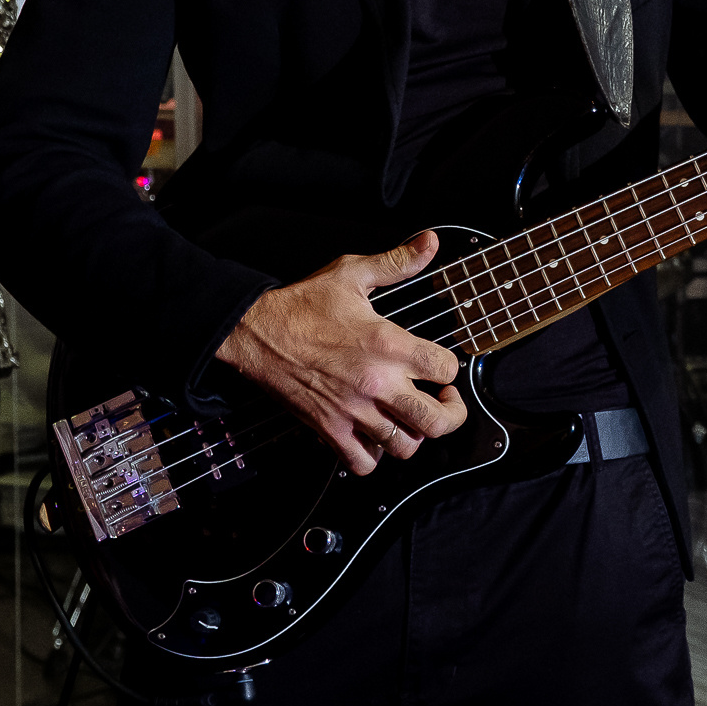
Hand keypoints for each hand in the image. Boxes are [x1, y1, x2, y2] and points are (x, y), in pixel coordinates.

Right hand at [214, 230, 468, 475]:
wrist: (255, 332)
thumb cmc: (302, 305)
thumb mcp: (352, 274)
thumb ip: (397, 262)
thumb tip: (429, 242)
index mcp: (388, 344)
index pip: (446, 369)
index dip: (451, 369)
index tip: (442, 367)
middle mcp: (376, 383)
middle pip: (436, 421)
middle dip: (451, 414)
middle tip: (444, 402)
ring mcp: (352, 411)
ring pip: (404, 446)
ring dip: (413, 435)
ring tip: (409, 418)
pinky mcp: (328, 429)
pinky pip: (363, 463)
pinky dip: (374, 456)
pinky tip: (374, 435)